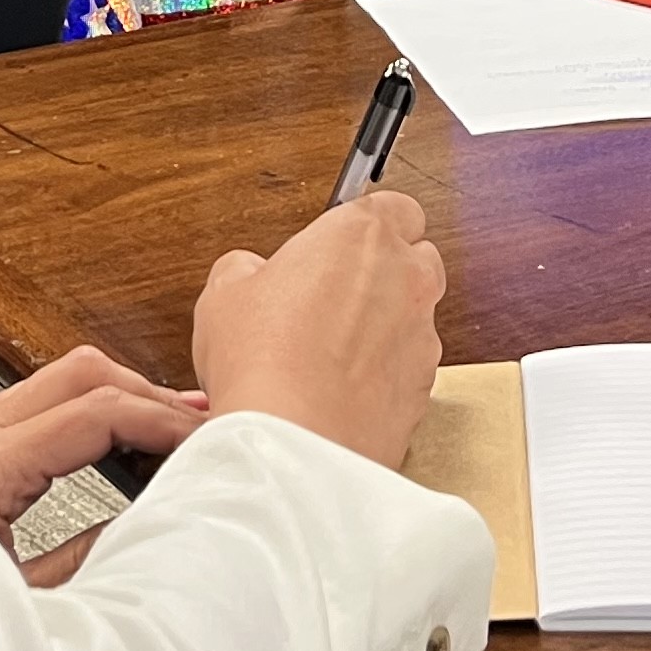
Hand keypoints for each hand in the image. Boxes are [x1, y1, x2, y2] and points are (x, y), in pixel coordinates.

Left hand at [0, 344, 208, 576]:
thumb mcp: (16, 600)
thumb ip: (83, 559)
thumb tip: (144, 527)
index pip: (93, 412)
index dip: (156, 419)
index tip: (201, 439)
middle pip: (79, 373)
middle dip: (147, 391)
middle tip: (199, 421)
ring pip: (60, 379)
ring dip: (121, 394)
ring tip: (171, 424)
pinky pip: (41, 404)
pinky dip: (91, 408)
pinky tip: (118, 437)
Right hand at [189, 188, 446, 468]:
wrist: (295, 445)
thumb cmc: (264, 363)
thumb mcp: (225, 293)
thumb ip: (248, 268)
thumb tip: (251, 274)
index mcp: (361, 236)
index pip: (394, 205)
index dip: (366, 223)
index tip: (341, 240)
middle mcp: (405, 279)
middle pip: (417, 256)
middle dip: (386, 270)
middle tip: (335, 294)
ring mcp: (422, 337)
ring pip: (416, 317)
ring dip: (386, 327)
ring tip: (332, 353)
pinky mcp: (425, 390)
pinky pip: (410, 369)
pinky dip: (386, 375)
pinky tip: (343, 390)